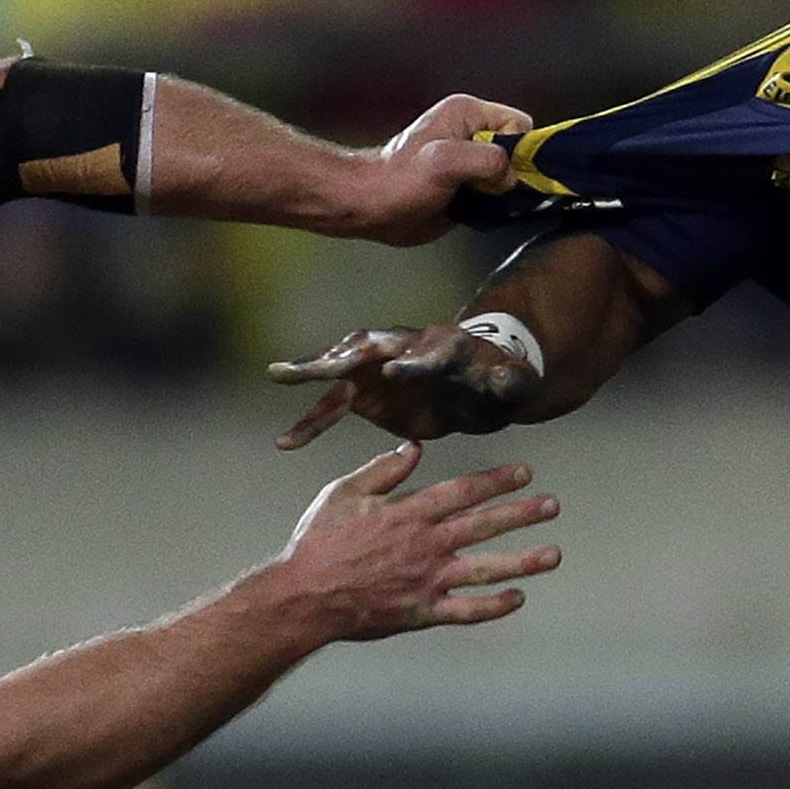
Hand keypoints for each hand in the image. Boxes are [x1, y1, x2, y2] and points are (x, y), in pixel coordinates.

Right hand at [265, 442, 561, 638]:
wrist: (304, 596)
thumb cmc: (318, 543)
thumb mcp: (343, 493)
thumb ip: (382, 470)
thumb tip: (414, 450)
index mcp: (409, 512)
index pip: (463, 491)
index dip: (497, 481)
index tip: (524, 474)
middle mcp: (427, 545)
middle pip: (484, 525)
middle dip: (522, 513)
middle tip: (552, 506)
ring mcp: (428, 580)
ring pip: (486, 569)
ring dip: (523, 561)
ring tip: (553, 554)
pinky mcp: (423, 612)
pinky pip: (466, 611)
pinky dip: (493, 606)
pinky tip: (518, 598)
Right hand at [267, 319, 542, 450]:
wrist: (479, 386)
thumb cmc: (499, 382)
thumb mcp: (511, 383)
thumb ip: (508, 382)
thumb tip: (505, 379)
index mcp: (443, 346)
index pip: (426, 352)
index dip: (412, 362)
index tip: (396, 371)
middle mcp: (403, 349)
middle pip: (367, 346)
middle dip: (340, 353)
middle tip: (315, 363)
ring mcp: (379, 368)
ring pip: (340, 369)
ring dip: (310, 372)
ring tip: (278, 375)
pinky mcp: (365, 392)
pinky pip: (332, 406)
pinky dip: (310, 423)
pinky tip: (285, 443)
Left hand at [342, 93, 536, 245]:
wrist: (373, 207)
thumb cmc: (400, 180)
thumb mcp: (445, 162)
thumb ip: (487, 160)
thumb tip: (511, 176)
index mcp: (469, 113)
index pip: (519, 124)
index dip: (517, 150)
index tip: (499, 173)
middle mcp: (473, 133)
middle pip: (518, 150)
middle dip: (512, 173)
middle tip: (486, 190)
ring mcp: (471, 160)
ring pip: (510, 173)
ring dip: (503, 192)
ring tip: (477, 200)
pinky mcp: (468, 185)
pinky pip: (497, 192)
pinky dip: (495, 204)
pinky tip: (477, 210)